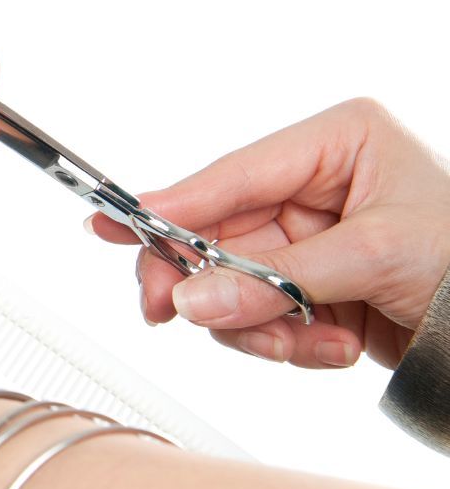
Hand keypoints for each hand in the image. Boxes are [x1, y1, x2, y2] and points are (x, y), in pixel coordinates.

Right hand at [87, 98, 449, 369]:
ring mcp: (313, 239)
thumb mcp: (375, 256)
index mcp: (337, 142)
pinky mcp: (315, 288)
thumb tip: (193, 297)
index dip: (170, 203)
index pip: (233, 174)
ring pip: (231, 285)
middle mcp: (317, 186)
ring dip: (260, 326)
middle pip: (219, 235)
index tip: (113, 224)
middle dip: (211, 284)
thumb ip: (275, 279)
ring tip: (308, 344)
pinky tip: (337, 345)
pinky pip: (261, 317)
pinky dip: (290, 343)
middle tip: (171, 312)